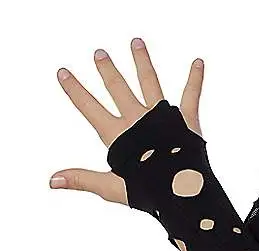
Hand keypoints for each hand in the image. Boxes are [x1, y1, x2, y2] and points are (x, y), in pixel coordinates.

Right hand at [50, 38, 203, 203]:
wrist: (181, 191)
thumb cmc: (148, 192)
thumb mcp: (111, 187)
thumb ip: (82, 179)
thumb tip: (53, 180)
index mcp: (119, 136)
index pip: (90, 108)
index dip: (76, 91)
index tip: (64, 73)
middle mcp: (138, 120)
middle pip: (118, 88)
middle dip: (108, 70)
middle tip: (100, 54)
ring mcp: (162, 116)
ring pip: (149, 82)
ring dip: (142, 62)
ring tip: (137, 43)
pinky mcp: (186, 119)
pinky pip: (191, 94)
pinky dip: (195, 78)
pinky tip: (199, 62)